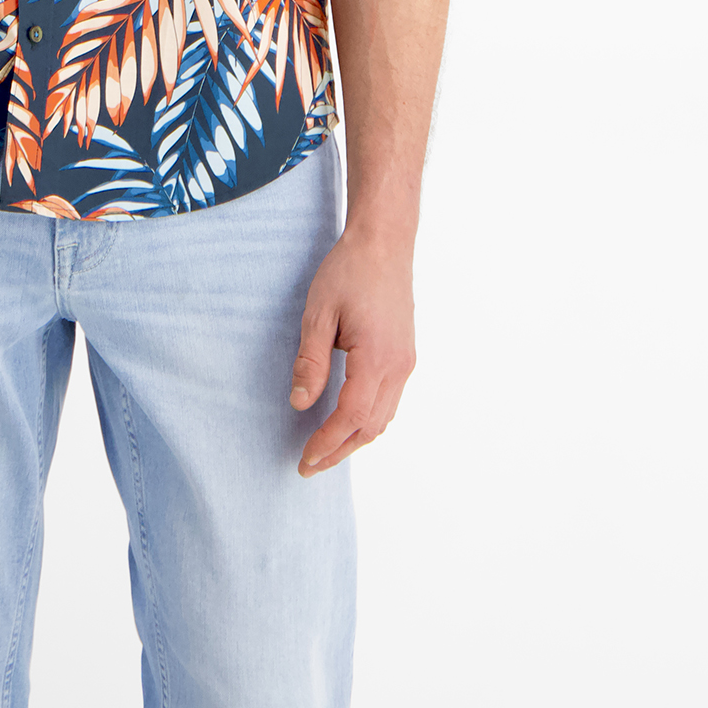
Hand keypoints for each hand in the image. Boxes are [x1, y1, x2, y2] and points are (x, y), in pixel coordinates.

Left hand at [289, 226, 416, 476]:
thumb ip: (311, 361)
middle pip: (371, 426)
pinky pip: (389, 400)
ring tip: (325, 449)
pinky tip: (347, 420)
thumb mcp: (319, 313)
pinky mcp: (405, 354)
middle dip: (340, 450)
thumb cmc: (349, 271)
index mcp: (377, 359)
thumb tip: (301, 403)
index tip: (305, 459)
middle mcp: (398, 366)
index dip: (328, 443)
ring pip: (384, 417)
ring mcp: (406, 362)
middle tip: (309, 464)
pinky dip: (368, 419)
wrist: (384, 243)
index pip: (352, 417)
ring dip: (355, 438)